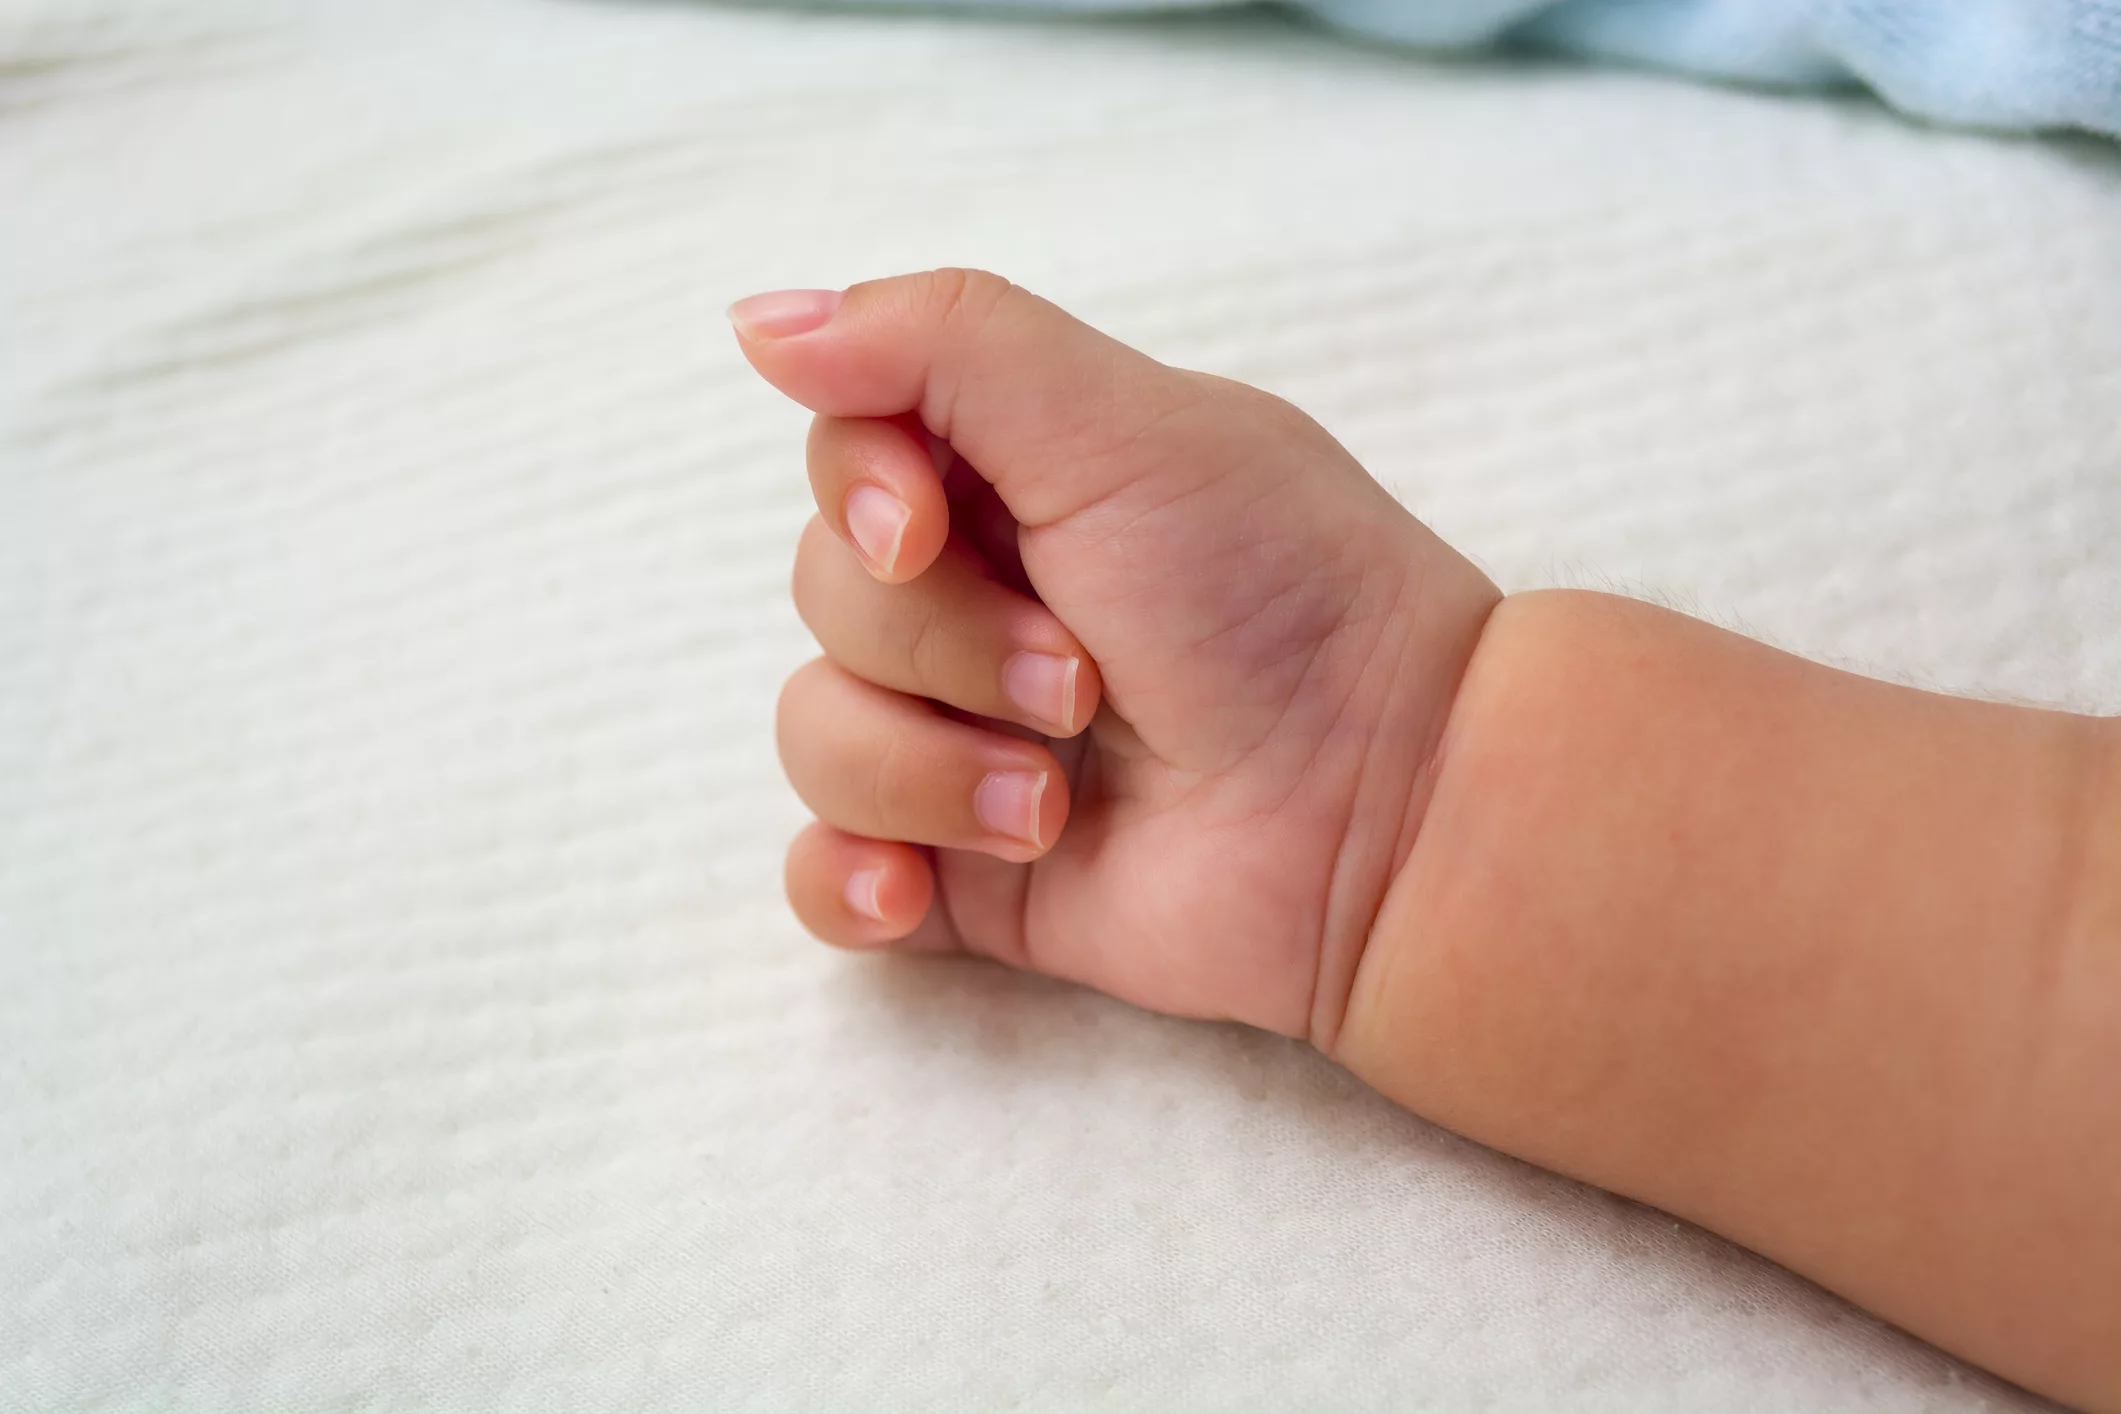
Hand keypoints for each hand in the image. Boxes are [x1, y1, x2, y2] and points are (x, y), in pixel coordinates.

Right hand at [737, 270, 1497, 1045]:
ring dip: (927, 772)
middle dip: (943, 647)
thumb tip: (755, 320)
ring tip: (1055, 805)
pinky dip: (851, 879)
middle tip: (1085, 682)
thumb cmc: (1280, 597)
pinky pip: (824, 873)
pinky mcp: (967, 874)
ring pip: (816, 734)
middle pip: (825, 596)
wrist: (1384, 813)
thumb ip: (940, 344)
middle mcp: (982, 601)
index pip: (845, 456)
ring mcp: (967, 742)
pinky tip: (919, 890)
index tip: (931, 530)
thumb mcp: (1125, 422)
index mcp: (1019, 479)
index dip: (861, 495)